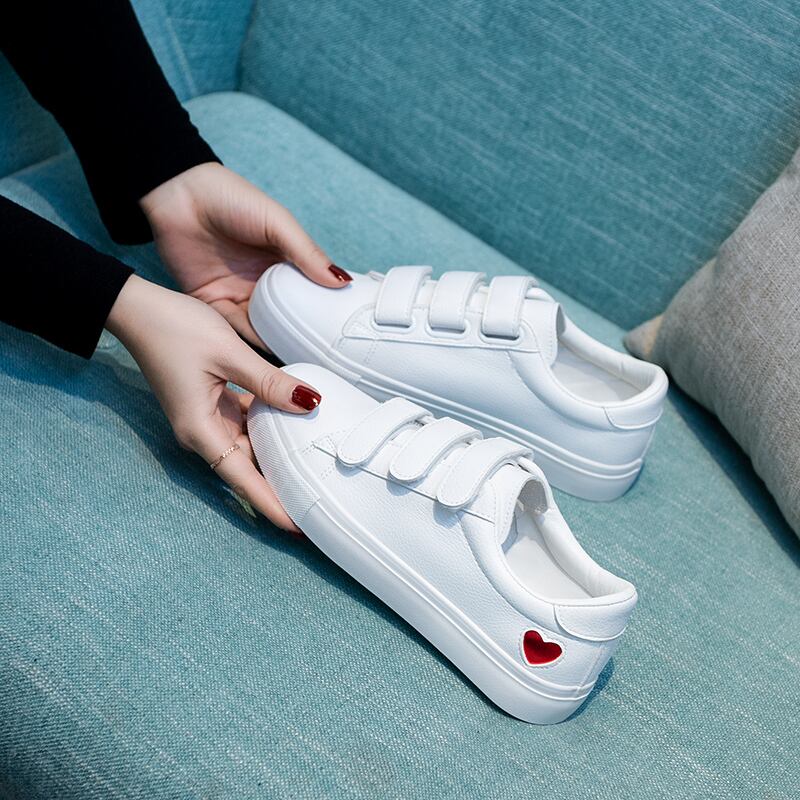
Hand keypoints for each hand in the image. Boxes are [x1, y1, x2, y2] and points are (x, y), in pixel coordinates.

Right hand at [106, 275, 321, 530]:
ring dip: (276, 459)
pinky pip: (245, 425)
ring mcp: (207, 419)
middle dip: (280, 489)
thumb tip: (310, 404)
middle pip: (248, 470)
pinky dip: (268, 429)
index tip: (298, 529)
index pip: (243, 480)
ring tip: (313, 475)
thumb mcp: (229, 355)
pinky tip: (295, 429)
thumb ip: (269, 383)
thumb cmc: (177, 329)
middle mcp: (203, 433)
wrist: (139, 309)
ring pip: (249, 448)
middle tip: (318, 506)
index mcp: (202, 431)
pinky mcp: (212, 403)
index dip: (271, 506)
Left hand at [139, 162, 351, 347]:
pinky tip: (268, 361)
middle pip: (288, 315)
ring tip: (304, 367)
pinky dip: (249, 345)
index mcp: (282, 260)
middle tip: (328, 360)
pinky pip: (233, 329)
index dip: (325, 310)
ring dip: (278, 345)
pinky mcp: (212, 303)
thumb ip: (307, 254)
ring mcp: (237, 293)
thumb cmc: (230, 198)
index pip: (309, 291)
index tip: (345, 333)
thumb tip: (341, 282)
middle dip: (304, 335)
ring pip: (263, 327)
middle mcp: (262, 281)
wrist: (176, 194)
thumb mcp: (277, 223)